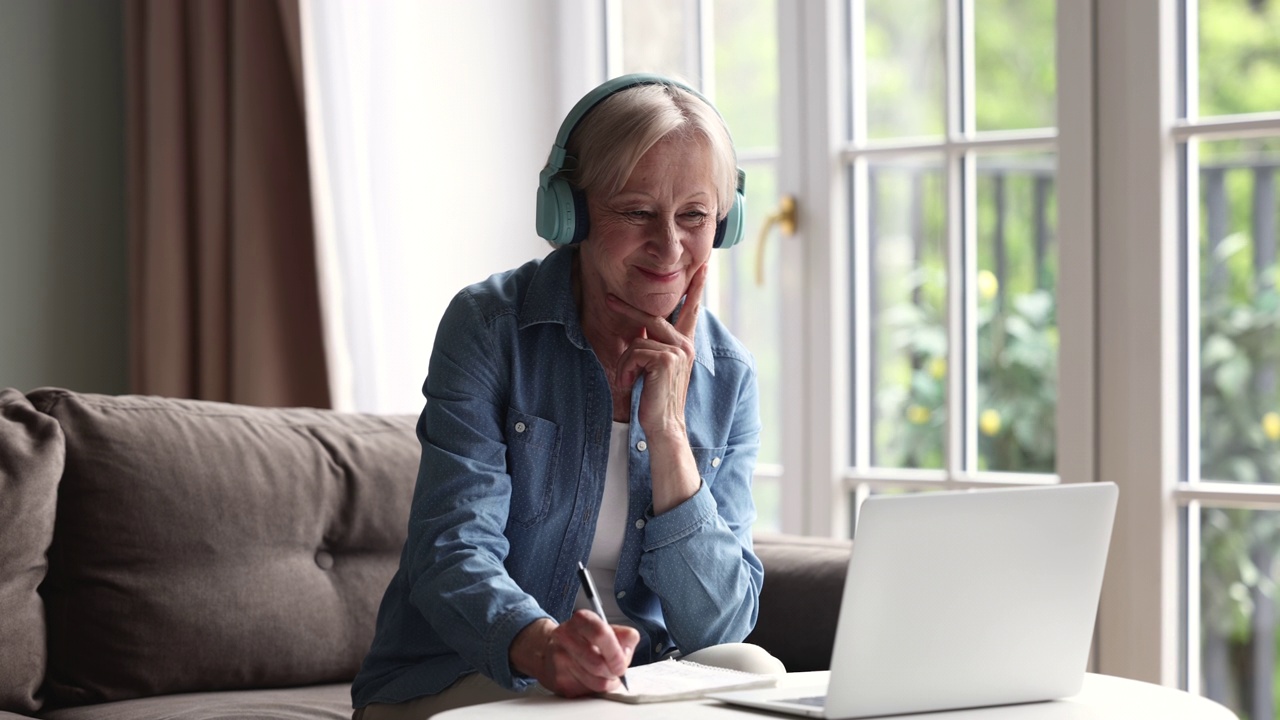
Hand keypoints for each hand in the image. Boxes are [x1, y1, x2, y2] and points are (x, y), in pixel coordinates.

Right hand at [509, 613, 639, 696]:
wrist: (547, 651)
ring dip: (607, 682)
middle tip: (616, 670)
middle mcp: (566, 637)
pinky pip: (587, 692)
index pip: (601, 634)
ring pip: (596, 682)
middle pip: (599, 664)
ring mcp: (559, 660)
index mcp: (581, 620)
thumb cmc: (583, 640)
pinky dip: (595, 688)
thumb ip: (623, 636)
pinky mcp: (558, 681)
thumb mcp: (604, 629)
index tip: (622, 662)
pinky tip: (590, 678)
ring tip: (604, 674)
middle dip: (614, 671)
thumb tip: (629, 646)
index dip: (616, 653)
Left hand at [605, 264, 707, 440]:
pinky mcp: (665, 359)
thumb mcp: (655, 369)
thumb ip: (654, 346)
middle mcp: (685, 345)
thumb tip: (639, 330)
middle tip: (608, 298)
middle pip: (652, 315)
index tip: (704, 266)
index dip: (696, 287)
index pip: (692, 310)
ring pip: (636, 340)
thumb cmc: (655, 400)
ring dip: (624, 364)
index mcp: (685, 345)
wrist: (664, 426)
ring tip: (627, 381)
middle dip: (627, 308)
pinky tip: (629, 384)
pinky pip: (633, 352)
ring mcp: (678, 351)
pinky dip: (624, 370)